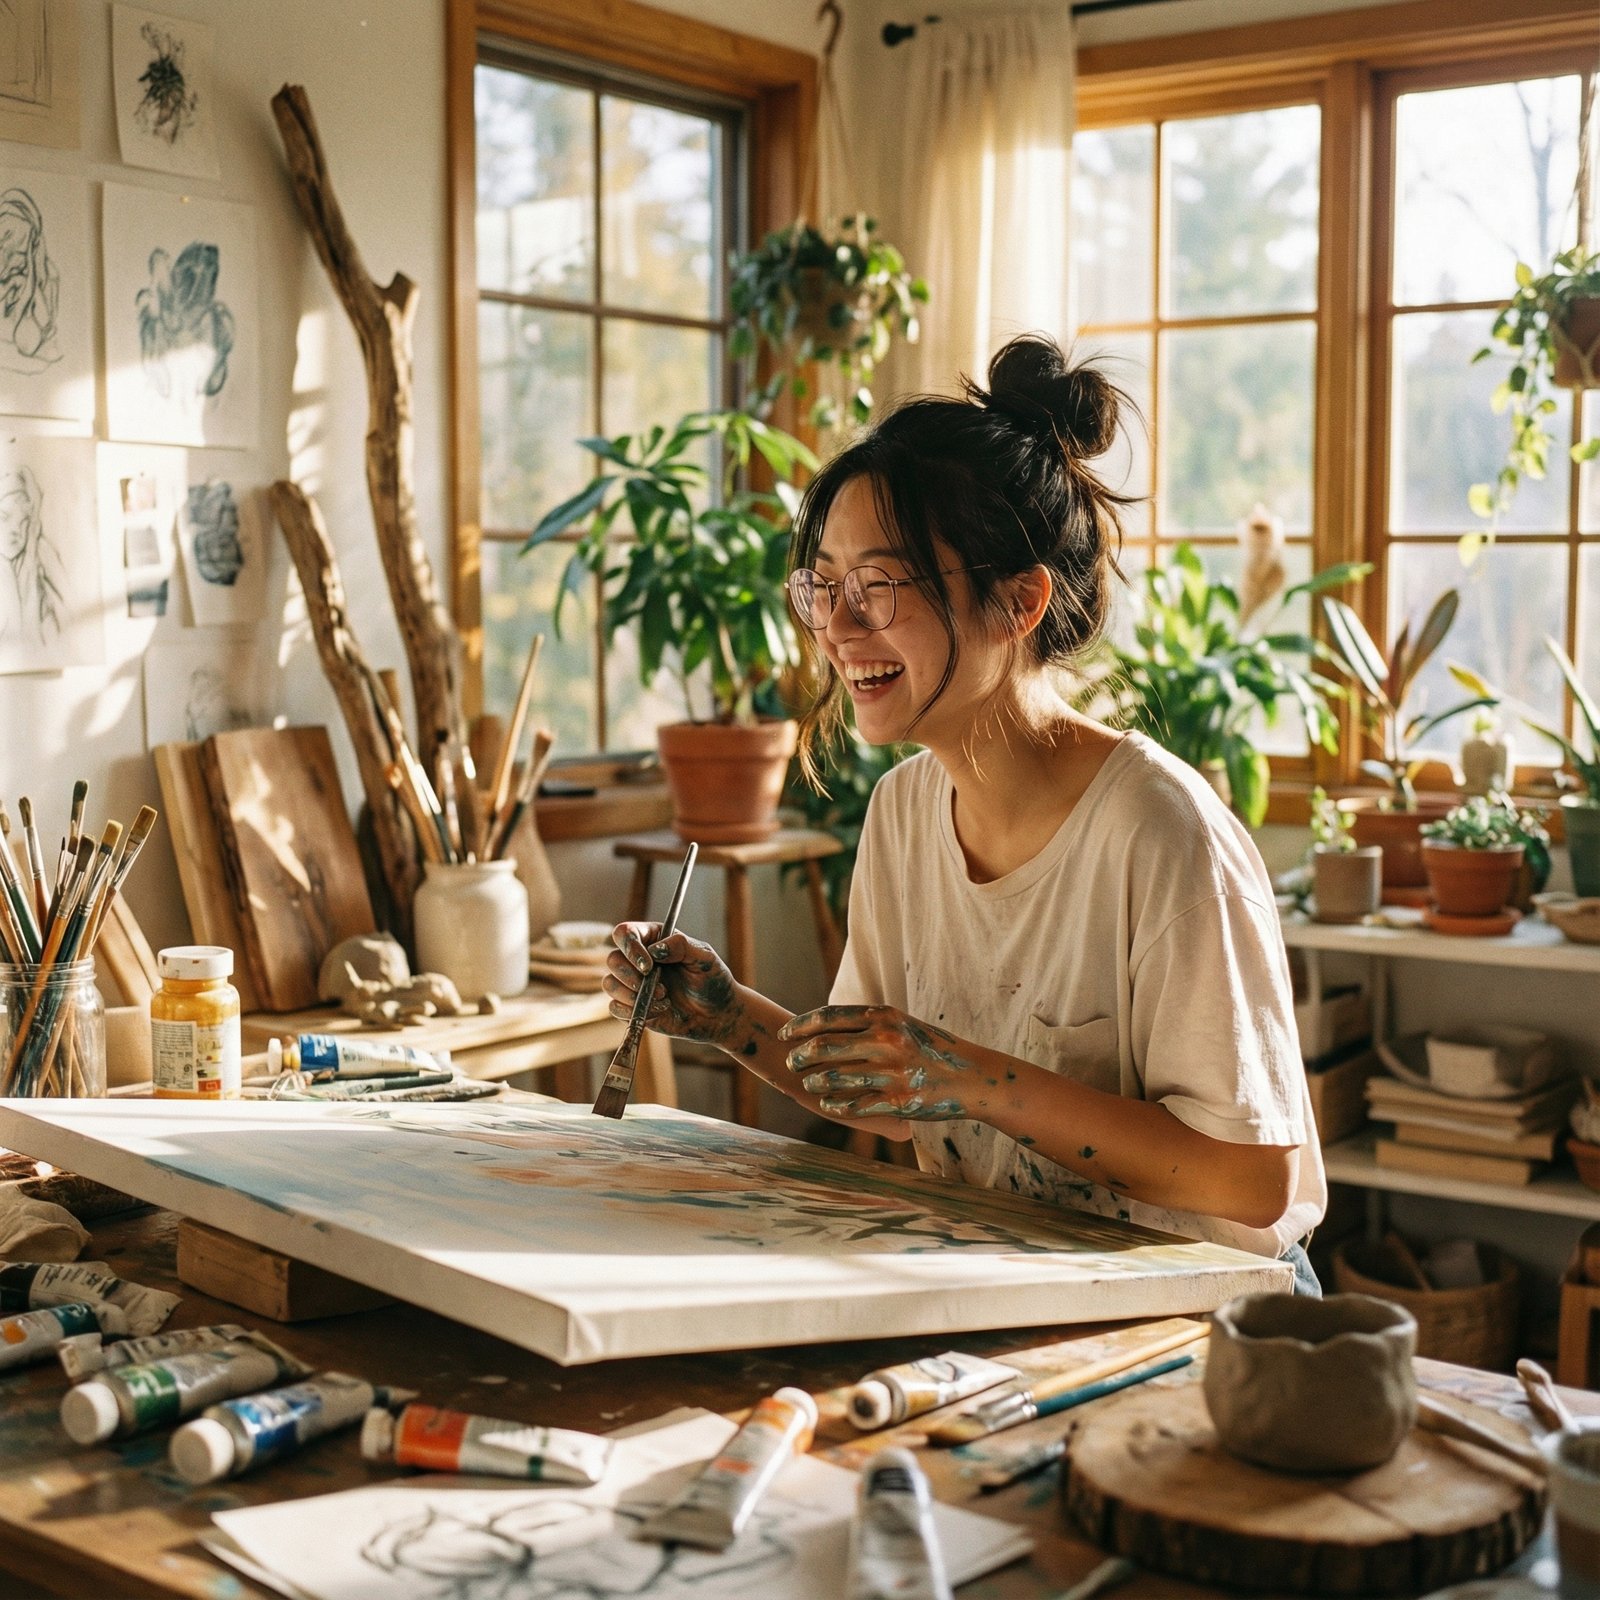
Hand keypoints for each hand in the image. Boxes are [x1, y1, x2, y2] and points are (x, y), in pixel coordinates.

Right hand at [604, 922, 741, 1046]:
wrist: (718, 1015)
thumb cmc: (713, 981)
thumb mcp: (705, 958)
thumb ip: (682, 946)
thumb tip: (655, 949)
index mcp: (653, 940)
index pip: (625, 933)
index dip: (630, 947)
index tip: (648, 965)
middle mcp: (638, 960)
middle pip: (613, 959)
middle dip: (632, 976)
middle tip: (661, 987)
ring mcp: (633, 984)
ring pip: (610, 984)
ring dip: (633, 995)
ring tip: (663, 998)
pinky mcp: (632, 1007)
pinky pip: (614, 1008)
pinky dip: (634, 1012)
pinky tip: (659, 1011)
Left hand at [778, 1005, 987, 1119]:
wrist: (971, 1077)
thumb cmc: (931, 1048)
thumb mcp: (902, 1025)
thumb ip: (867, 1024)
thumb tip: (824, 1026)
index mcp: (884, 1017)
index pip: (829, 1017)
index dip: (799, 1027)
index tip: (783, 1036)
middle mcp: (886, 1041)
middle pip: (824, 1047)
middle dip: (799, 1057)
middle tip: (790, 1064)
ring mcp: (892, 1072)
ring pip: (834, 1079)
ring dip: (814, 1084)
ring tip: (809, 1086)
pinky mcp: (898, 1101)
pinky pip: (854, 1105)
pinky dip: (835, 1105)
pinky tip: (829, 1104)